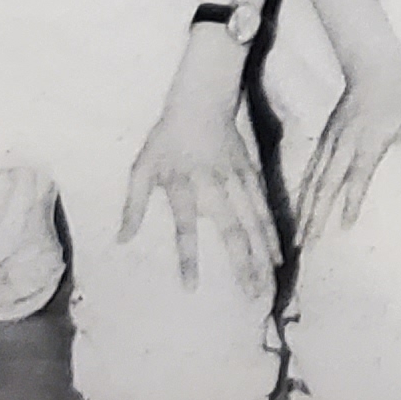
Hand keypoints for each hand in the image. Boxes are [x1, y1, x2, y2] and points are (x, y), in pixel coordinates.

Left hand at [119, 32, 276, 292]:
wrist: (202, 101)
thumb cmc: (166, 138)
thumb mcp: (142, 167)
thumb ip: (133, 205)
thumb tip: (122, 241)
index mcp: (183, 185)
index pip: (185, 227)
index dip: (188, 257)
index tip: (191, 289)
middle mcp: (213, 186)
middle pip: (232, 230)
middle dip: (243, 266)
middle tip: (251, 298)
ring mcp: (236, 181)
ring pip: (254, 222)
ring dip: (263, 254)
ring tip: (269, 284)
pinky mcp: (251, 175)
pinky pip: (265, 209)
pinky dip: (272, 233)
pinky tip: (279, 254)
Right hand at [293, 59, 400, 241]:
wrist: (373, 66)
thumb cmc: (399, 95)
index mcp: (368, 143)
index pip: (357, 178)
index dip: (351, 203)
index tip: (344, 227)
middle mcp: (345, 145)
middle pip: (325, 185)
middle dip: (314, 215)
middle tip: (306, 243)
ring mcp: (332, 141)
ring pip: (313, 179)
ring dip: (304, 207)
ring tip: (298, 234)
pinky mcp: (326, 137)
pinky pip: (311, 168)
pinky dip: (303, 189)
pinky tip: (299, 205)